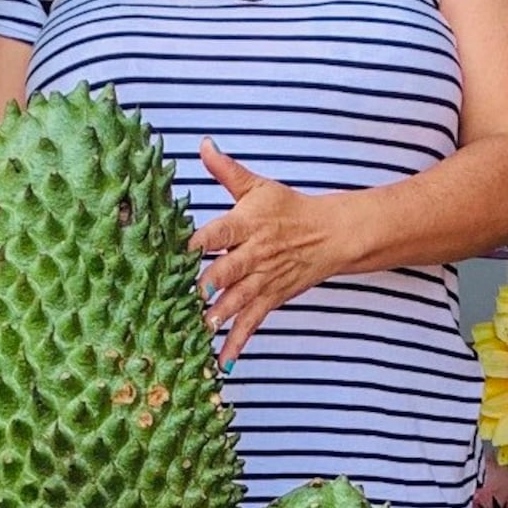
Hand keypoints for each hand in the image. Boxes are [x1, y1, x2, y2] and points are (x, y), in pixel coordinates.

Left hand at [189, 138, 338, 368]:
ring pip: (237, 301)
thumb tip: (203, 145)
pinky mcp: (270, 300)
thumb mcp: (258, 187)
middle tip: (185, 298)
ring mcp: (262, 280)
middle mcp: (253, 254)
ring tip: (197, 332)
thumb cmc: (288, 209)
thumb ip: (227, 171)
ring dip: (217, 317)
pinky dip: (237, 344)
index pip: (218, 232)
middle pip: (227, 270)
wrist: (331, 235)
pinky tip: (221, 363)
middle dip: (207, 285)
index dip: (197, 242)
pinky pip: (250, 324)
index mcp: (246, 223)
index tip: (176, 251)